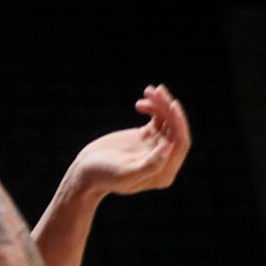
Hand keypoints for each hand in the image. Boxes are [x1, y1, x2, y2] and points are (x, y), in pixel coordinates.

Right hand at [67, 85, 190, 197]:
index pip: (180, 144)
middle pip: (175, 129)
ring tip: (149, 90)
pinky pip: (158, 118)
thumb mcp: (124, 174)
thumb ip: (148, 166)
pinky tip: (140, 102)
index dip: (179, 125)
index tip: (172, 106)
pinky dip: (153, 106)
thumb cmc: (102, 175)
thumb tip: (168, 148)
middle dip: (169, 110)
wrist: (86, 171)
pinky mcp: (147, 136)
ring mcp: (156, 146)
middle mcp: (165, 159)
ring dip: (161, 104)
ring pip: (168, 121)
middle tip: (157, 92)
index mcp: (164, 172)